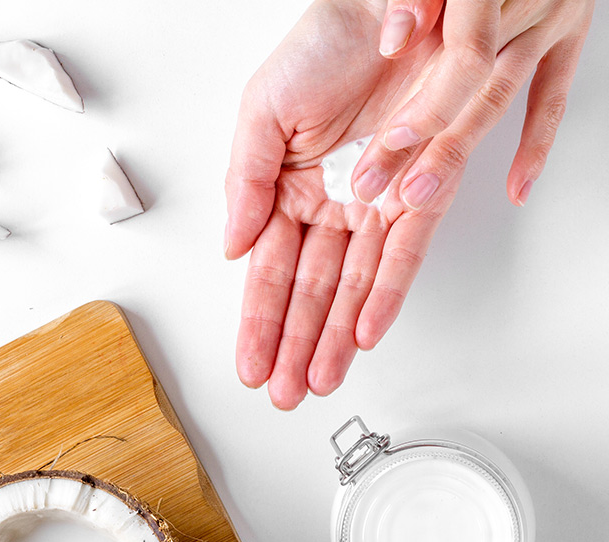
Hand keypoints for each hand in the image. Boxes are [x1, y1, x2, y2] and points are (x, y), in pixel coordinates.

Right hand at [226, 0, 460, 408]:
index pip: (269, 273)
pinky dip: (384, 295)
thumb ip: (246, 185)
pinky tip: (365, 335)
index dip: (259, 322)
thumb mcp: (261, 115)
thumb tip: (232, 249)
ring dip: (335, 338)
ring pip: (353, 287)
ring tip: (319, 381)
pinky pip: (402, 254)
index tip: (250, 365)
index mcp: (286, 193)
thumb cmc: (320, 48)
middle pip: (310, 292)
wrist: (382, 7)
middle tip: (284, 393)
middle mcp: (330, 209)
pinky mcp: (419, 196)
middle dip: (296, 346)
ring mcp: (375, 208)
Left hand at [353, 0, 593, 207]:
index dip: (428, 102)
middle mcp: (527, 1)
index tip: (392, 136)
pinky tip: (517, 187)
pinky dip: (535, 145)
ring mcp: (553, 20)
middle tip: (384, 186)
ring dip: (457, 155)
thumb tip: (398, 37)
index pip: (467, 54)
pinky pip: (552, 99)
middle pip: (471, 90)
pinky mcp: (569, 37)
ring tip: (418, 199)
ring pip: (498, 101)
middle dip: (425, 145)